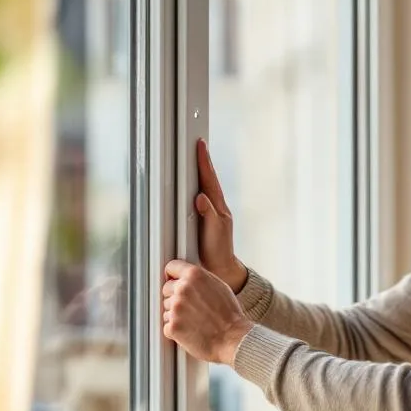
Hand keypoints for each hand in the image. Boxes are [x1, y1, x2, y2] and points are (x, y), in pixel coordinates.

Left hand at [162, 260, 253, 364]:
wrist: (233, 339)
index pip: (171, 267)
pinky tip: (190, 330)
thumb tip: (188, 278)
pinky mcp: (172, 327)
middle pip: (166, 289)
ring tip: (194, 321)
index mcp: (194, 275)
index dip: (173, 276)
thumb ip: (200, 279)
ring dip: (176, 315)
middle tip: (190, 307)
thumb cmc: (230, 315)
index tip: (173, 281)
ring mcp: (176, 308)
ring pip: (166, 309)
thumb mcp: (219, 286)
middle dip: (175, 297)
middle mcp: (183, 289)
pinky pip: (167, 326)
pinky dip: (176, 330)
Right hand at [195, 139, 247, 291]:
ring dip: (199, 170)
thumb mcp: (215, 231)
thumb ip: (209, 214)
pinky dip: (195, 185)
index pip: (209, 179)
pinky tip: (190, 181)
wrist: (219, 266)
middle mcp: (214, 205)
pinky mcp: (201, 218)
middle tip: (198, 143)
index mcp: (218, 206)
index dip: (204, 161)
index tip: (200, 145)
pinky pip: (198, 196)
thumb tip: (200, 197)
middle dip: (202, 160)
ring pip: (203, 185)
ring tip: (195, 155)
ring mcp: (208, 211)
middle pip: (207, 178)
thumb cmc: (218, 250)